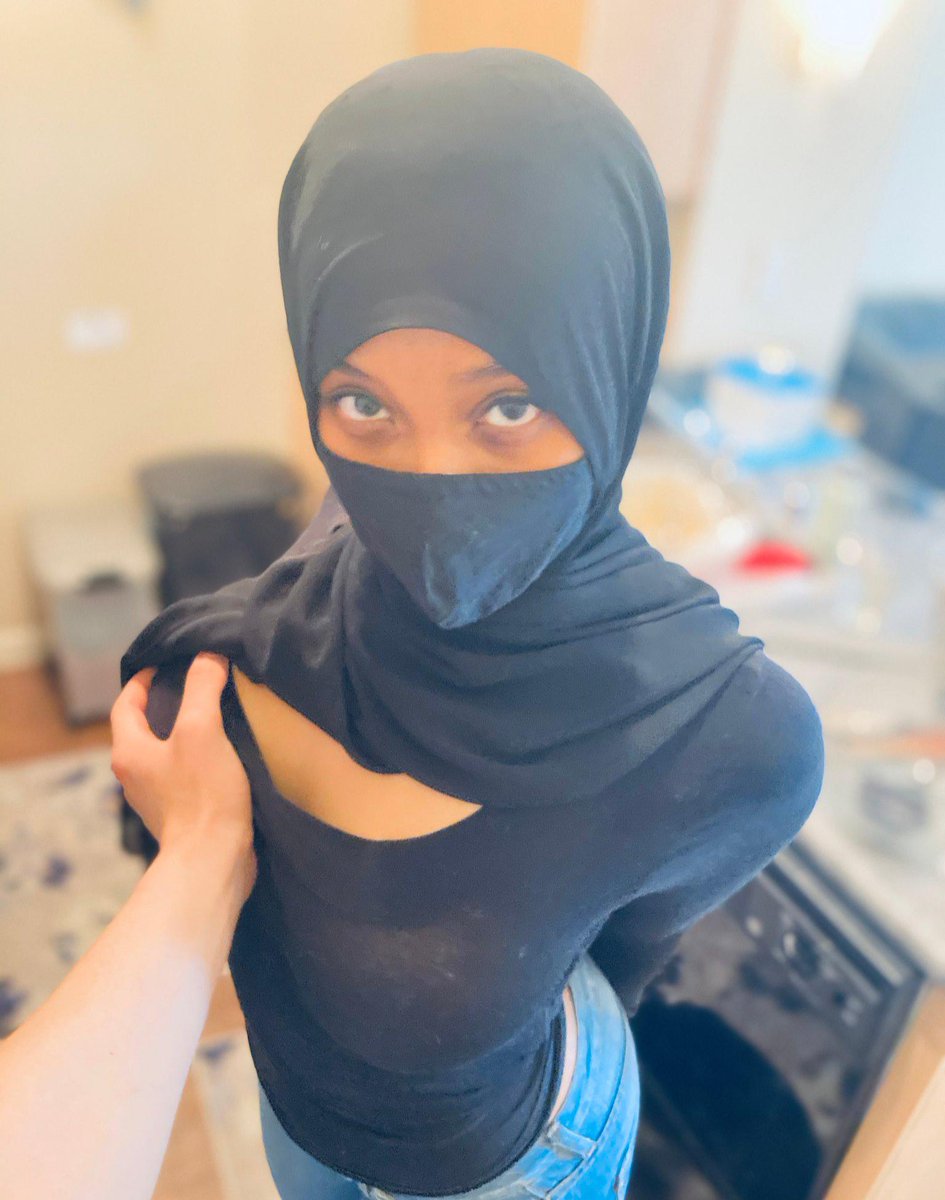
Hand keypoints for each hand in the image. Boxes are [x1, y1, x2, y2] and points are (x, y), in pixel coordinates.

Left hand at [110, 652, 256, 897]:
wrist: (213, 860)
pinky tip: (224, 757)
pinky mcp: (179, 816)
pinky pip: (182, 777)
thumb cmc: (202, 795)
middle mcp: (135, 776)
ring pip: (163, 755)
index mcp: (129, 752)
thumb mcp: (202, 729)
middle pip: (142, 730)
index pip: (126, 705)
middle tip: (194, 687)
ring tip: (213, 718)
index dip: (142, 681)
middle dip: (164, 706)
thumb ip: (202, 688)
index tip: (166, 666)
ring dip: (182, 735)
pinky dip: (197, 761)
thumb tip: (208, 657)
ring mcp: (156, 799)